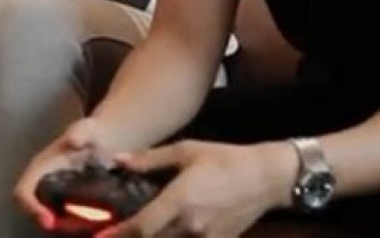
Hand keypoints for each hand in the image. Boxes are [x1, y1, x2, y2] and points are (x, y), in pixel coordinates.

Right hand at [14, 116, 120, 233]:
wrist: (100, 138)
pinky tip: (92, 223)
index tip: (49, 221)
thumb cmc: (90, 132)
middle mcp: (41, 182)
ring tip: (86, 225)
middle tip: (73, 227)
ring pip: (49, 216)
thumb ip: (80, 133)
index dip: (30, 208)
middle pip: (34, 210)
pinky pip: (62, 217)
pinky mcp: (64, 200)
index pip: (23, 192)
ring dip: (65, 225)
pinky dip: (74, 224)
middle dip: (50, 222)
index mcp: (40, 167)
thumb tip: (73, 142)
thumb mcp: (86, 129)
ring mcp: (52, 192)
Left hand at [97, 140, 296, 237]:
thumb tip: (120, 161)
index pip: (141, 227)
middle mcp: (189, 226)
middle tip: (115, 232)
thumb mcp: (186, 150)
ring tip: (140, 229)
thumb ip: (150, 159)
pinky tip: (167, 229)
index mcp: (179, 201)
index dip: (118, 235)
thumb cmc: (223, 158)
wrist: (264, 178)